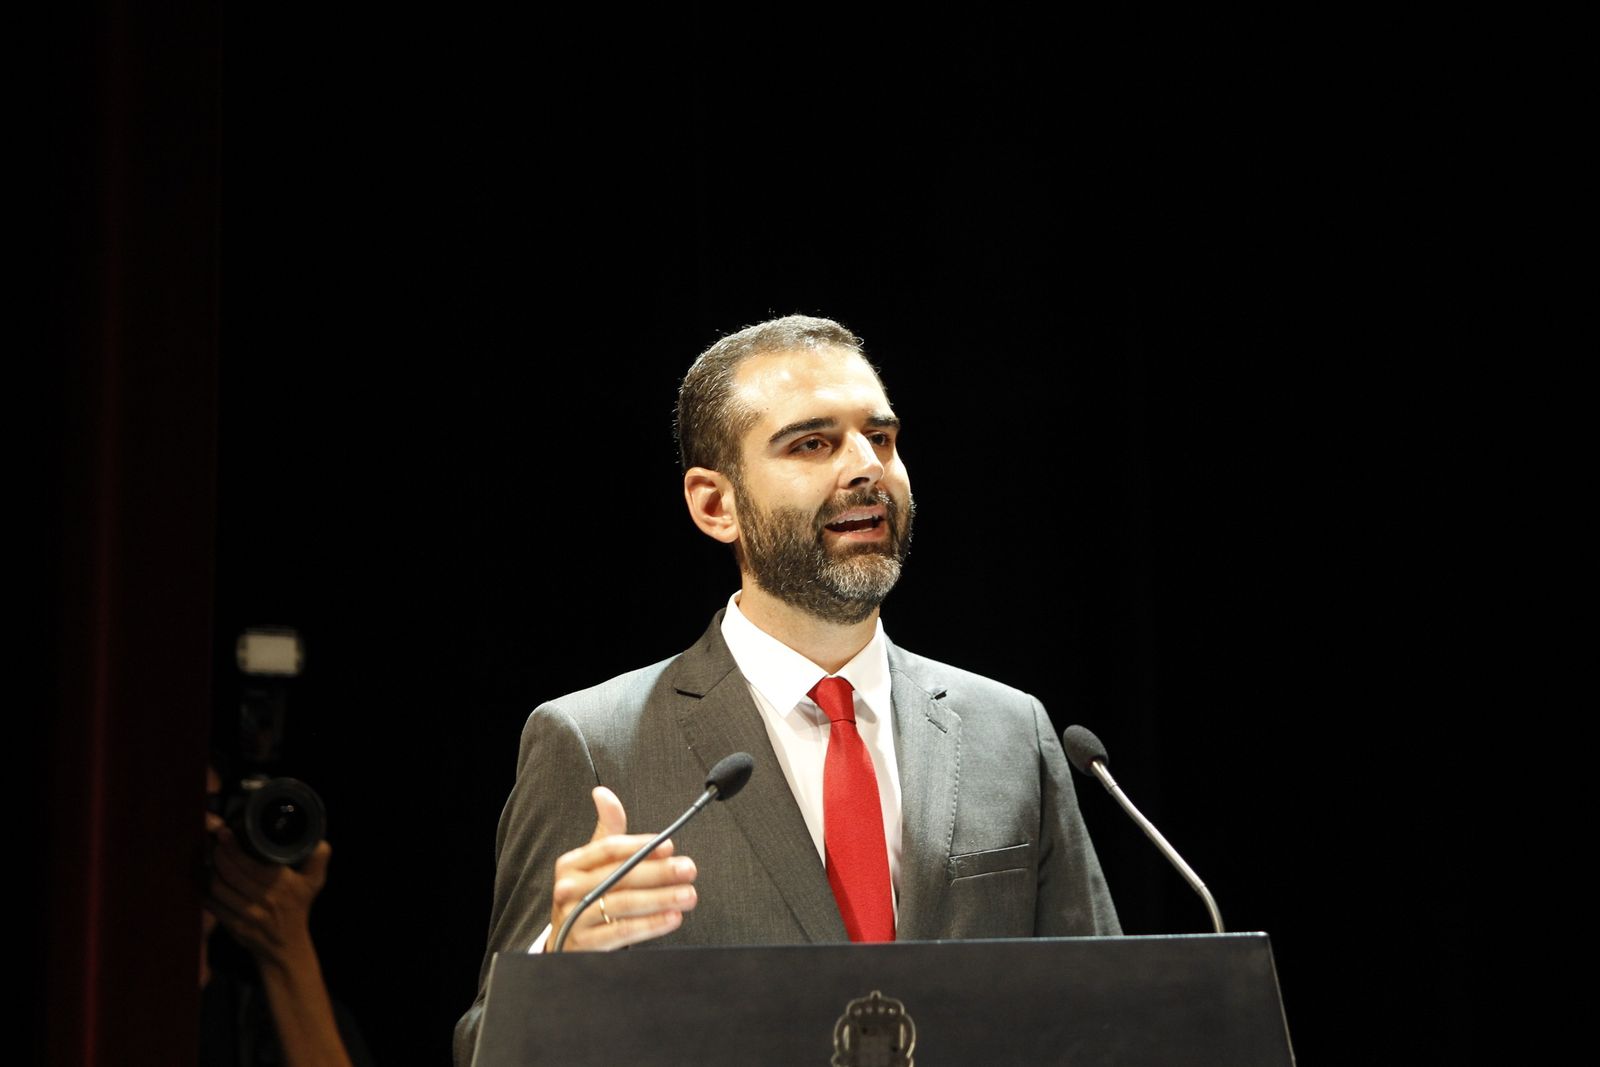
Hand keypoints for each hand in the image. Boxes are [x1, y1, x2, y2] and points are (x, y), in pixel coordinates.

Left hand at [205, 811, 330, 970]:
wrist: (286, 947)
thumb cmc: (297, 909)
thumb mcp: (313, 884)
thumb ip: (318, 860)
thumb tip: (320, 841)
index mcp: (282, 885)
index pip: (251, 863)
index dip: (234, 847)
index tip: (224, 833)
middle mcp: (265, 900)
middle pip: (231, 873)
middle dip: (218, 855)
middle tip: (214, 843)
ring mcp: (248, 915)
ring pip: (219, 888)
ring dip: (210, 872)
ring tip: (209, 859)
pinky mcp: (234, 926)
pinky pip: (213, 905)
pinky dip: (205, 891)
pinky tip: (205, 880)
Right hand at [547, 786, 698, 950]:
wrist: (566, 941)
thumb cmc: (587, 895)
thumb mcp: (593, 863)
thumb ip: (607, 831)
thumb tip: (603, 793)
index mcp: (571, 864)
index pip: (608, 848)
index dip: (640, 846)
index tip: (669, 847)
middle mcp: (568, 889)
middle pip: (620, 876)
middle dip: (659, 873)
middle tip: (688, 870)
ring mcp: (574, 918)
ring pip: (624, 904)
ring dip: (661, 899)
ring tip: (687, 895)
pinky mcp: (584, 945)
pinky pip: (622, 931)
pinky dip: (651, 925)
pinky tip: (671, 918)